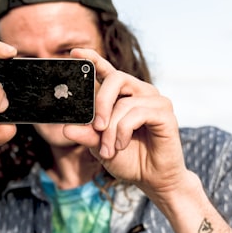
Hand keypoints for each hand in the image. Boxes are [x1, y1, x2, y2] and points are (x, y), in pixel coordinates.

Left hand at [62, 48, 191, 203]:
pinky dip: (124, 130)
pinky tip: (122, 145)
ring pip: (124, 102)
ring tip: (109, 149)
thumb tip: (66, 128)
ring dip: (111, 129)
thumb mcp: (100, 146)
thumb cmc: (128, 159)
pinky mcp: (165, 113)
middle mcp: (140, 92)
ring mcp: (155, 100)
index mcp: (124, 96)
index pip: (107, 71)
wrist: (152, 180)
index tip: (75, 52)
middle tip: (96, 126)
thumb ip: (86, 134)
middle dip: (101, 102)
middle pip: (116, 78)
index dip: (92, 59)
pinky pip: (138, 112)